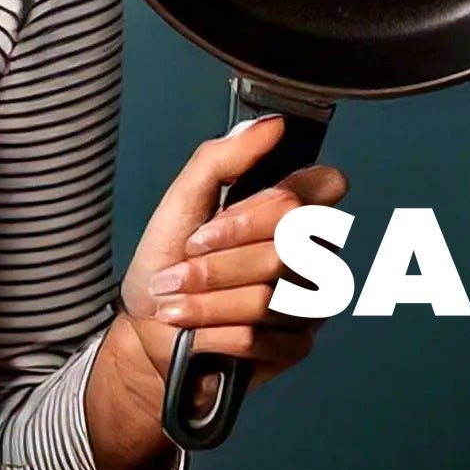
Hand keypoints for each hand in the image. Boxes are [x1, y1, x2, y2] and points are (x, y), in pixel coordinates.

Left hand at [108, 116, 349, 412]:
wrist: (146, 326)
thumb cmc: (167, 260)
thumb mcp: (183, 199)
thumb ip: (224, 157)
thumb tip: (270, 124)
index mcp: (292, 211)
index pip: (323, 188)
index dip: (263, 209)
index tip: (211, 224)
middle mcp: (312, 252)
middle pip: (286, 248)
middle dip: (217, 261)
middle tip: (180, 266)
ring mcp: (309, 300)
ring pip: (269, 296)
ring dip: (207, 300)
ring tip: (175, 302)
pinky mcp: (297, 345)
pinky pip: (263, 337)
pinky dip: (216, 334)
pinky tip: (196, 333)